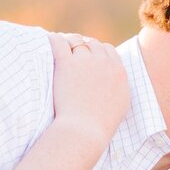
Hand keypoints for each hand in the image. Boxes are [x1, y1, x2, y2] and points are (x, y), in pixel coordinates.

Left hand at [48, 32, 129, 146]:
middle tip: (72, 51)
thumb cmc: (102, 124)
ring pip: (76, 40)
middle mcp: (103, 62)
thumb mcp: (120, 104)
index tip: (89, 56)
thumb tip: (115, 82)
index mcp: (118, 71)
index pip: (108, 50)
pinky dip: (54, 39)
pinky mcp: (66, 65)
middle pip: (93, 43)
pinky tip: (49, 40)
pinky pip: (59, 43)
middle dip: (83, 45)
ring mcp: (85, 62)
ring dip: (68, 41)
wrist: (86, 130)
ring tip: (60, 46)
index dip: (97, 51)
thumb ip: (120, 88)